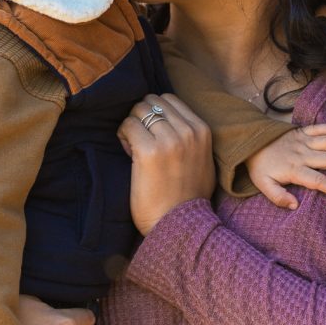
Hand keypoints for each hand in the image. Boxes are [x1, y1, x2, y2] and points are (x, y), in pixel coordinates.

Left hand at [117, 93, 214, 234]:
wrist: (179, 225)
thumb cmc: (187, 197)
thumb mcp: (202, 160)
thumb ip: (191, 137)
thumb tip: (169, 117)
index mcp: (203, 130)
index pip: (169, 99)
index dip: (156, 113)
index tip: (153, 133)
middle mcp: (188, 131)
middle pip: (153, 101)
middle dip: (142, 116)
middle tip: (140, 139)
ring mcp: (169, 140)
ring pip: (139, 109)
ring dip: (131, 125)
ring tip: (134, 147)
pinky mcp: (149, 151)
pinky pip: (128, 125)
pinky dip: (123, 136)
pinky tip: (128, 154)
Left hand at [247, 124, 325, 208]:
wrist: (250, 142)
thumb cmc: (260, 167)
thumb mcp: (264, 186)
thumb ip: (278, 198)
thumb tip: (295, 205)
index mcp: (294, 169)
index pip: (319, 181)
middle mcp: (301, 154)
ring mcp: (303, 140)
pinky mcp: (302, 131)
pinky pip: (321, 127)